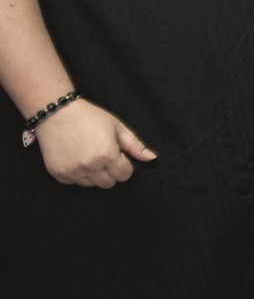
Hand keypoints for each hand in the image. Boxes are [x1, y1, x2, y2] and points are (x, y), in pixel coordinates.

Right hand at [33, 99, 155, 187]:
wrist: (57, 113)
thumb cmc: (89, 117)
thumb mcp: (117, 127)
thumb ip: (135, 146)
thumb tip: (152, 158)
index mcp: (107, 155)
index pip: (125, 175)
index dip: (124, 165)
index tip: (118, 155)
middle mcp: (90, 166)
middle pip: (109, 183)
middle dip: (110, 172)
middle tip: (103, 156)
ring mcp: (72, 172)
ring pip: (91, 185)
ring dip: (93, 174)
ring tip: (88, 155)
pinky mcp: (58, 174)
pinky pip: (74, 183)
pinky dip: (77, 174)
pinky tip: (75, 158)